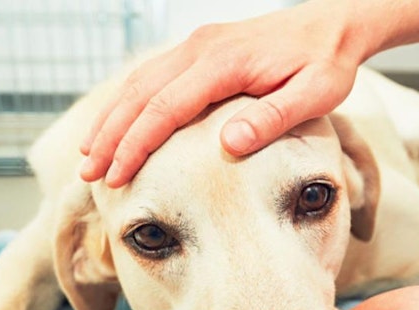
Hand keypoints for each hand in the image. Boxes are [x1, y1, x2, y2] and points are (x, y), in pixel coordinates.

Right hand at [80, 0, 365, 186]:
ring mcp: (196, 45)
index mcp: (224, 62)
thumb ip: (271, 118)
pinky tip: (115, 125)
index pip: (165, 107)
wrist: (332, 24)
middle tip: (87, 174)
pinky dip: (126, 102)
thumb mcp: (314, 94)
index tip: (117, 176)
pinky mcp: (198, 49)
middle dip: (109, 136)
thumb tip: (228, 144)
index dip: (136, 144)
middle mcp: (201, 48)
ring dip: (110, 119)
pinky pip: (151, 75)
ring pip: (138, 82)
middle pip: (140, 94)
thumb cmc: (326, 63)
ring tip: (89, 155)